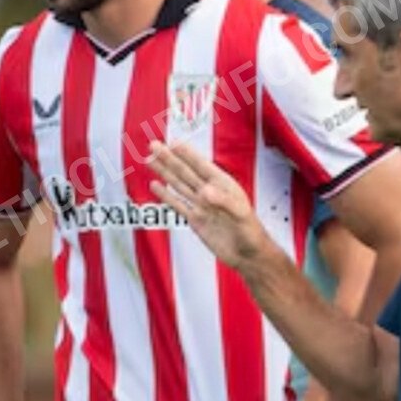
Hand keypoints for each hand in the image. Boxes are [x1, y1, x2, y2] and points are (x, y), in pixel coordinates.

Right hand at [147, 142, 270, 268]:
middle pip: (185, 172)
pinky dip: (166, 195)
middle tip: (153, 145)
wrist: (248, 256)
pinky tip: (155, 185)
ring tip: (150, 159)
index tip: (173, 143)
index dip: (187, 154)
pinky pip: (178, 205)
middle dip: (169, 158)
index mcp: (224, 186)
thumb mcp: (241, 215)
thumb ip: (223, 201)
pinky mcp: (196, 220)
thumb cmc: (251, 234)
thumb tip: (204, 190)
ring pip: (179, 185)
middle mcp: (210, 193)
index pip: (202, 166)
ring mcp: (202, 206)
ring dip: (164, 172)